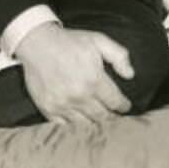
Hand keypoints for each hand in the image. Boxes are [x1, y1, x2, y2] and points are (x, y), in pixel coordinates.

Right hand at [14, 23, 134, 123]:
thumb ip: (119, 56)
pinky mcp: (48, 109)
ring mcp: (63, 104)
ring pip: (85, 124)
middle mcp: (79, 95)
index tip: (126, 106)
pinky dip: (75, 128)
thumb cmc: (70, 41)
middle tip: (116, 117)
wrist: (38, 43)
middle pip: (102, 117)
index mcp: (94, 79)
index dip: (123, 105)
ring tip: (101, 122)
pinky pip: (65, 126)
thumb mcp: (99, 40)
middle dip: (112, 118)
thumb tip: (130, 74)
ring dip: (95, 124)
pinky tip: (81, 124)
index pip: (115, 101)